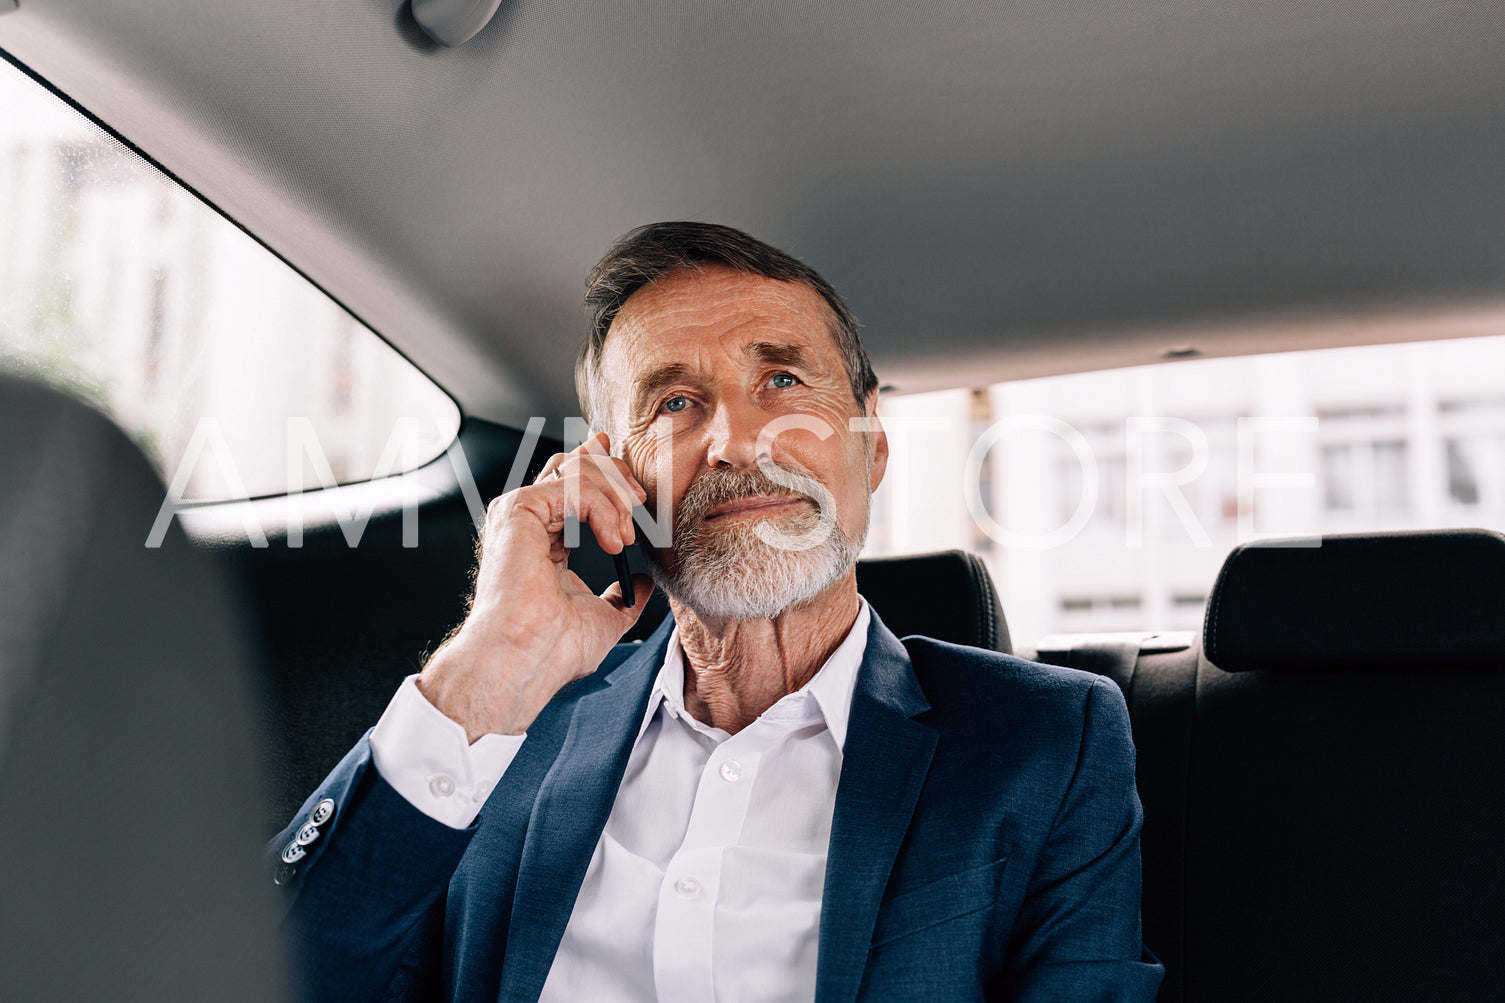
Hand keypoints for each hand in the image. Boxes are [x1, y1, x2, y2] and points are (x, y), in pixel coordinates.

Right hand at [417, 433, 654, 741]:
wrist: (528, 658)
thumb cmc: (554, 650)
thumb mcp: (605, 618)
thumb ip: (622, 597)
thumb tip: (642, 583)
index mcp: (542, 543)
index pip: (571, 491)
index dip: (601, 472)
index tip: (631, 480)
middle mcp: (527, 524)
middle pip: (571, 467)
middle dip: (613, 475)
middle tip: (639, 500)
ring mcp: (519, 515)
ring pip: (574, 470)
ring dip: (613, 496)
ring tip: (626, 537)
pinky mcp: (518, 510)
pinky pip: (571, 485)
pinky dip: (602, 507)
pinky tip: (613, 542)